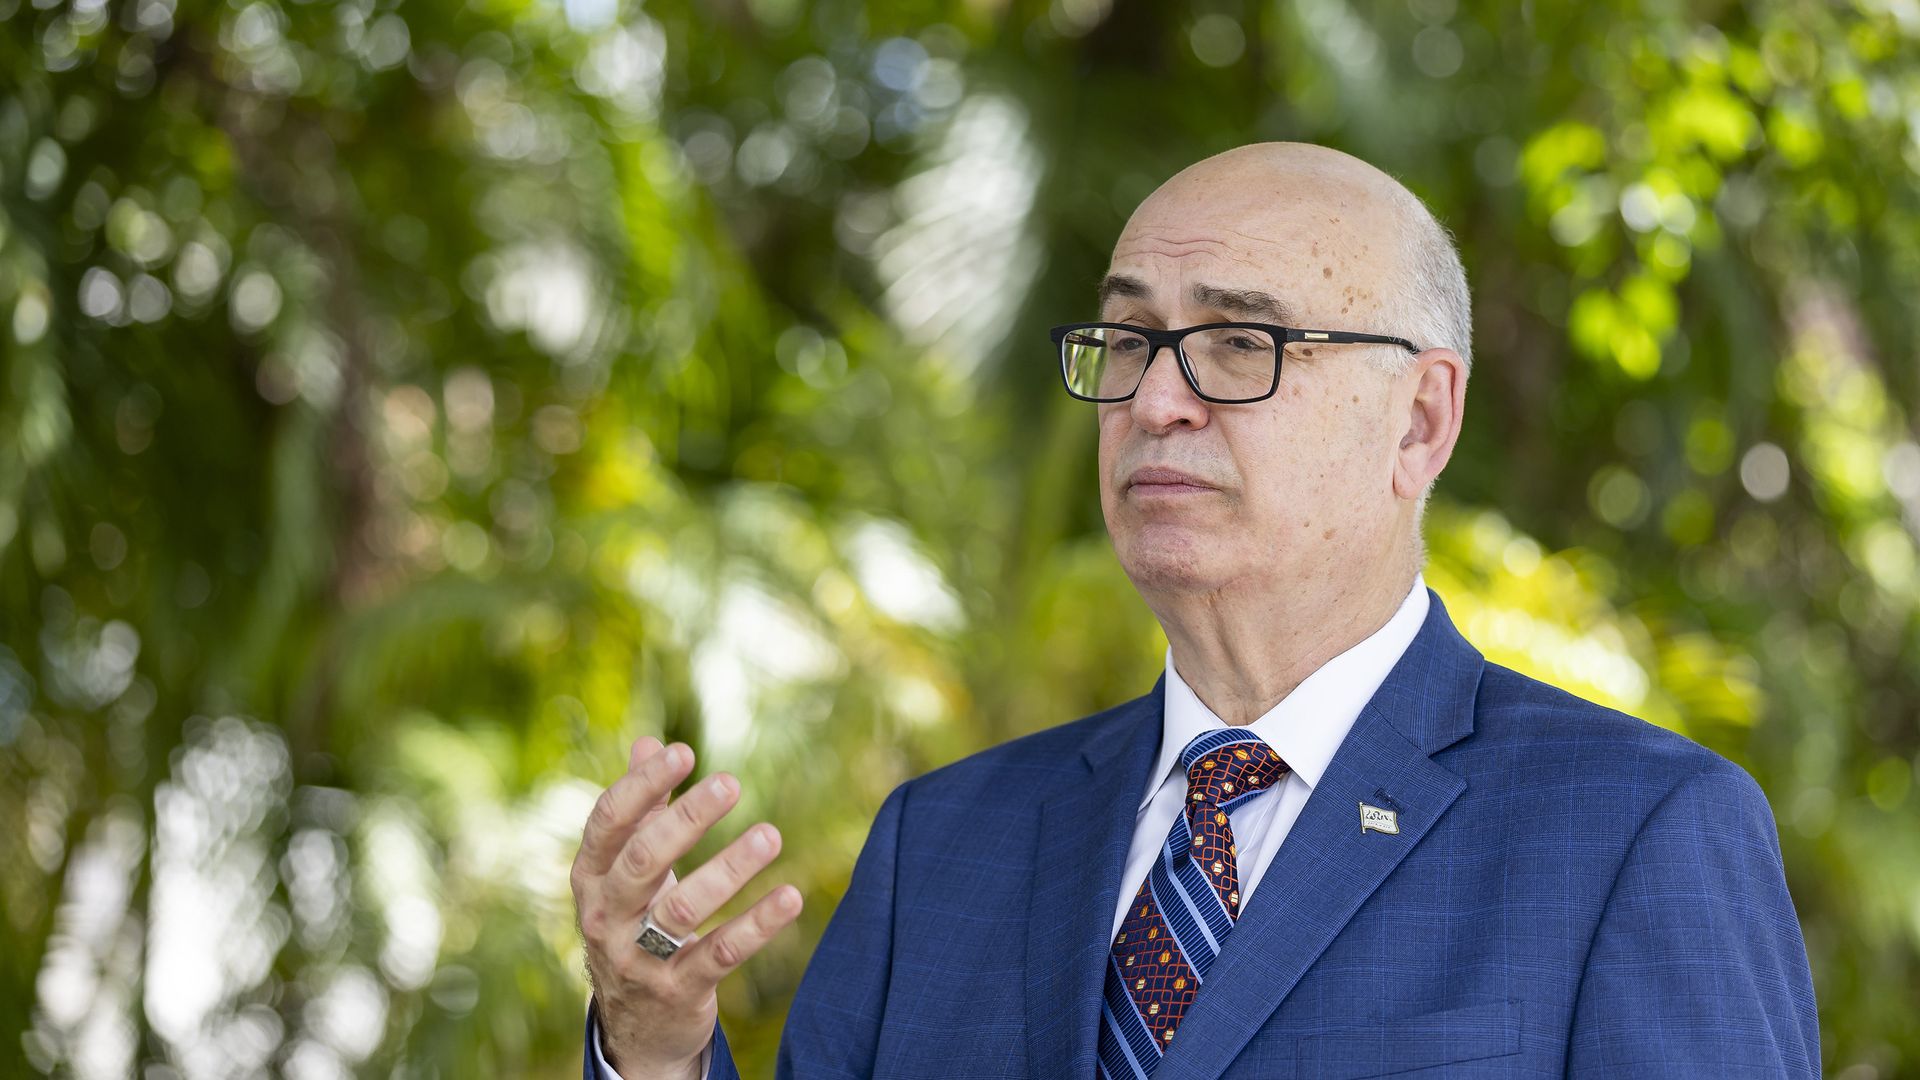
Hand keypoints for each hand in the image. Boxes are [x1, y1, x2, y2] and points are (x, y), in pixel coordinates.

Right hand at [573, 736, 803, 1078]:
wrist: (633, 1024)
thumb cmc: (633, 924)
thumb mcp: (623, 872)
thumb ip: (638, 811)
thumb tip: (648, 742)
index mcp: (590, 877)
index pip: (608, 823)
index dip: (642, 785)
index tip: (684, 751)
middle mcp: (606, 916)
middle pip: (643, 860)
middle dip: (686, 819)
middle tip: (731, 783)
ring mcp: (638, 958)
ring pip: (682, 908)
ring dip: (729, 868)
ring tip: (771, 834)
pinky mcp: (678, 990)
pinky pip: (721, 953)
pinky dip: (757, 924)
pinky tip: (791, 896)